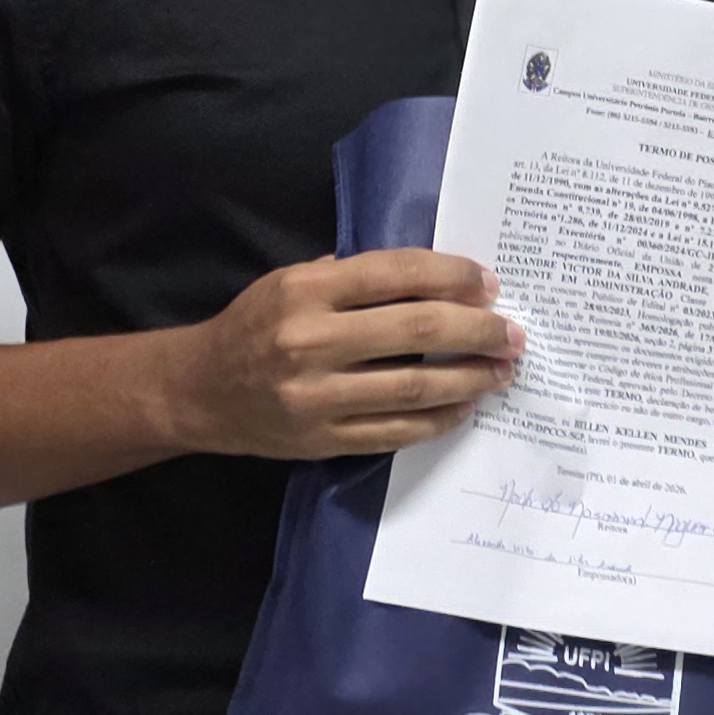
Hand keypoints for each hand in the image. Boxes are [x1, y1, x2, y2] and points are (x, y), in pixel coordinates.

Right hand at [165, 249, 521, 459]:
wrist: (201, 392)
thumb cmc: (255, 326)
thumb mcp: (290, 281)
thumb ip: (354, 278)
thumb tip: (437, 280)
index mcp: (306, 291)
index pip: (397, 275)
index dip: (452, 276)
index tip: (489, 284)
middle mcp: (311, 342)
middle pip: (418, 331)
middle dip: (477, 330)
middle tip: (512, 332)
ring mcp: (317, 397)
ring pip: (415, 387)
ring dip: (470, 378)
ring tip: (501, 370)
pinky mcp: (323, 439)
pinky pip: (396, 431)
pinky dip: (439, 420)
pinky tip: (465, 407)